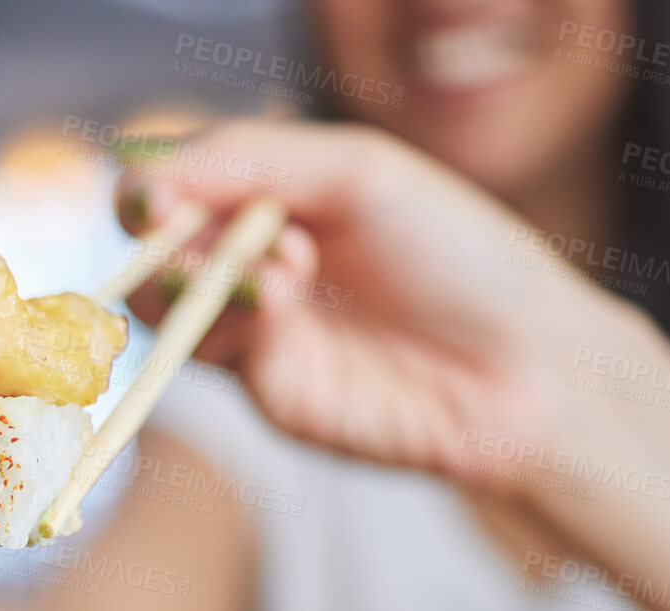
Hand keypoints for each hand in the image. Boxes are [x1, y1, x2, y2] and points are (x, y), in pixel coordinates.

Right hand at [116, 119, 651, 491]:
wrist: (525, 365)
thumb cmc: (461, 256)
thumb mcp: (358, 171)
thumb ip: (250, 158)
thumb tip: (144, 174)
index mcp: (276, 203)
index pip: (172, 188)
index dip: (149, 190)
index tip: (158, 195)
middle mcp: (255, 269)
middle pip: (153, 253)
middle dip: (161, 238)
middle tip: (184, 226)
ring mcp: (259, 336)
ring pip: (166, 309)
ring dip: (196, 277)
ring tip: (280, 266)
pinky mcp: (271, 394)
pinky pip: (213, 354)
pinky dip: (234, 317)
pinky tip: (287, 298)